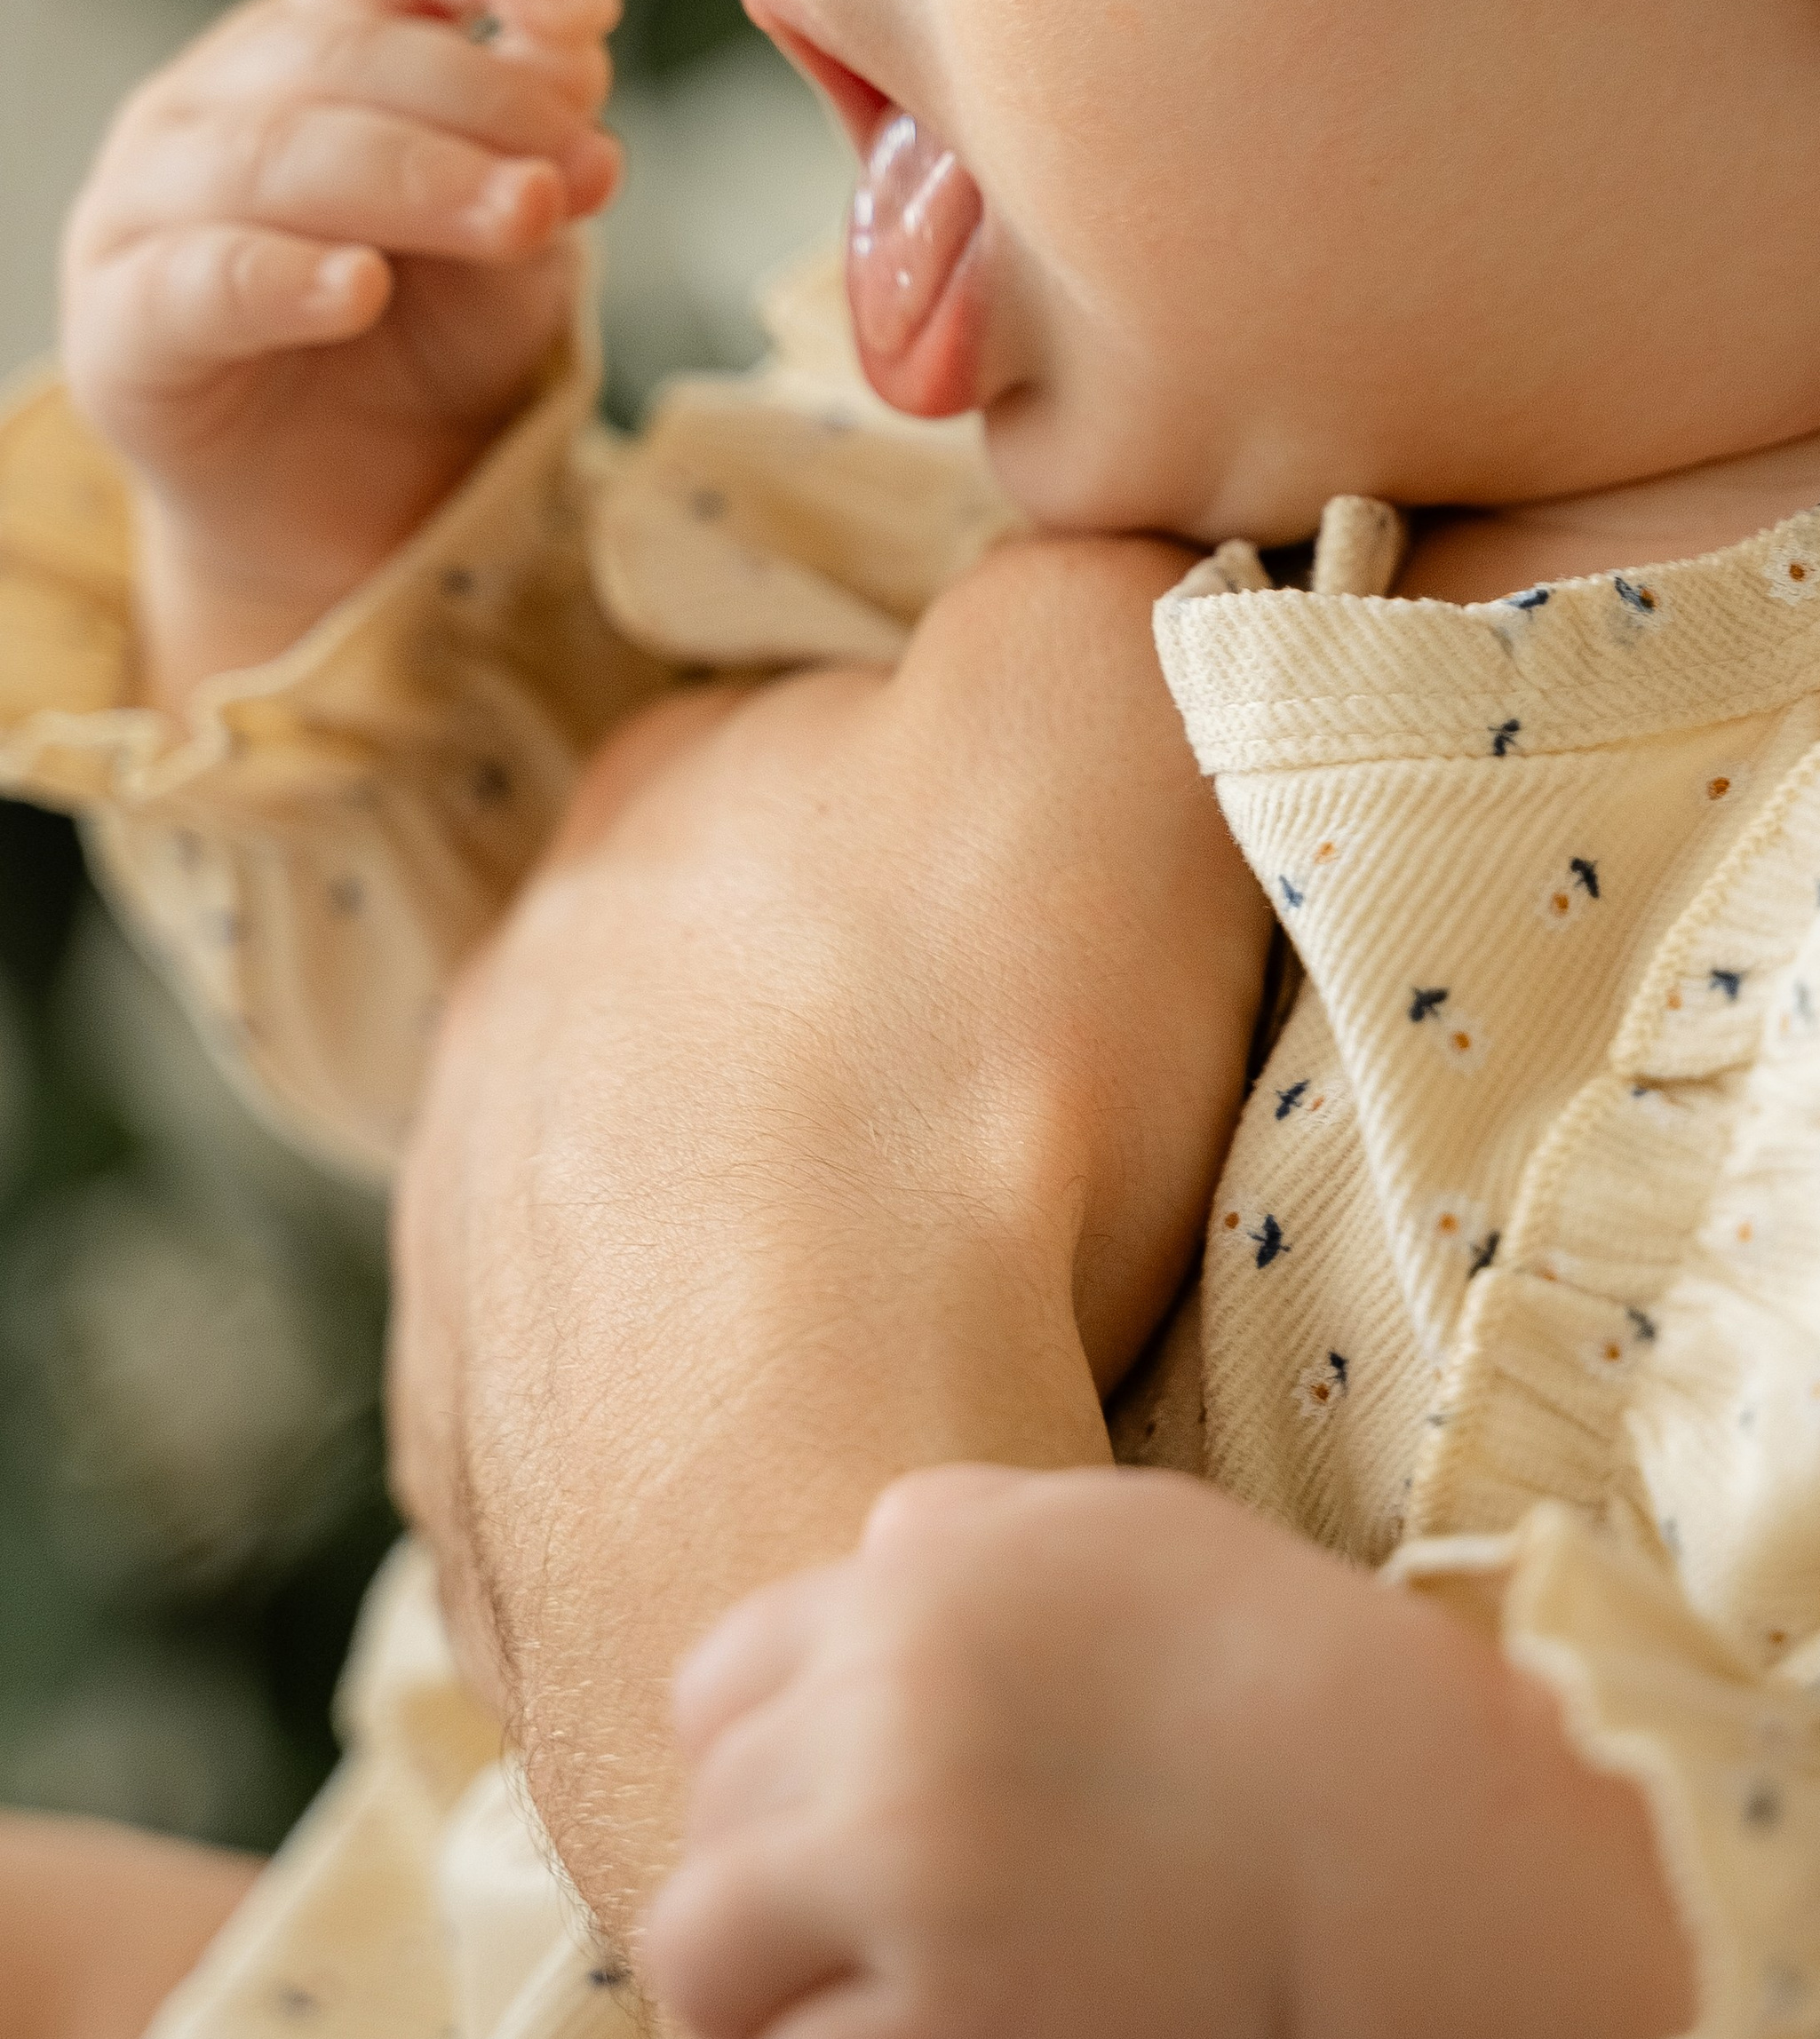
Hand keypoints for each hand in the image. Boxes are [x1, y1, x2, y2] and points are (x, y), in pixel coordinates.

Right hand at [62, 0, 624, 707]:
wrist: (359, 510)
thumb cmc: (431, 349)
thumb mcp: (517, 251)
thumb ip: (537, 159)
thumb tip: (579, 61)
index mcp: (330, 44)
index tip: (589, 10)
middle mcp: (224, 96)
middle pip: (344, 46)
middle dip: (479, 100)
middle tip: (578, 169)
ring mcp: (152, 200)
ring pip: (274, 154)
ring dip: (413, 179)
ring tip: (521, 217)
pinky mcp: (121, 321)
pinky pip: (197, 282)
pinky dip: (283, 278)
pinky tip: (361, 288)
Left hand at [389, 537, 1272, 1952]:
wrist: (794, 1460)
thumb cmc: (966, 1045)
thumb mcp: (1092, 690)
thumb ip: (1101, 580)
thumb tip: (1125, 578)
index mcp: (653, 792)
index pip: (838, 744)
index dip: (998, 820)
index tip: (1106, 936)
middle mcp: (518, 986)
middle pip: (743, 968)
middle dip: (872, 1023)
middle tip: (1051, 1131)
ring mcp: (475, 1229)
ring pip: (663, 1179)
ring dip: (788, 1216)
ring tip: (959, 1309)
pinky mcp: (483, 1446)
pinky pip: (622, 1391)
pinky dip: (729, 1397)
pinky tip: (842, 1432)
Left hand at [642, 1463, 1735, 2038]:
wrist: (1454, 1855)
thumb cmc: (1325, 1705)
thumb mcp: (1144, 1542)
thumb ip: (980, 1542)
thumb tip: (869, 1562)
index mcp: (935, 1561)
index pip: (722, 1684)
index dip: (772, 1782)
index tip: (860, 1849)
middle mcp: (896, 1686)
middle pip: (706, 1815)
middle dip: (781, 1900)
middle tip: (896, 1964)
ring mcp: (913, 1852)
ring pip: (700, 1953)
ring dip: (781, 2014)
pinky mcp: (956, 2022)